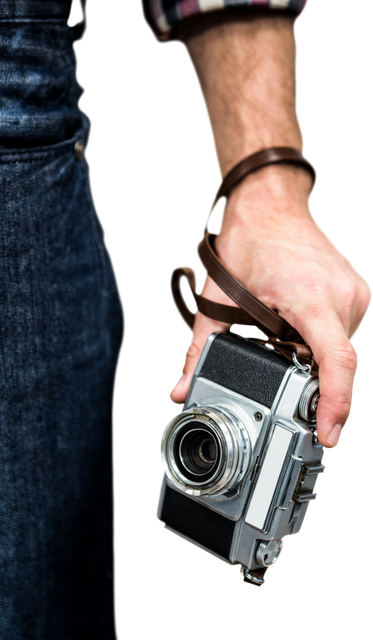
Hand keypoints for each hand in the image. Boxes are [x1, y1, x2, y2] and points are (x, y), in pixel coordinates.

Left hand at [166, 179, 371, 450]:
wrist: (271, 199)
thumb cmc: (250, 237)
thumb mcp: (218, 297)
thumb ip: (200, 349)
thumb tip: (183, 389)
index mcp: (312, 298)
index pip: (337, 362)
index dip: (336, 404)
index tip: (328, 434)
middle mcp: (343, 297)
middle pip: (334, 364)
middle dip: (308, 383)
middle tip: (279, 382)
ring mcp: (355, 293)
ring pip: (338, 349)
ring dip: (311, 358)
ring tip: (280, 337)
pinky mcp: (356, 292)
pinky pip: (341, 332)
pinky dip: (318, 341)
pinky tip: (293, 328)